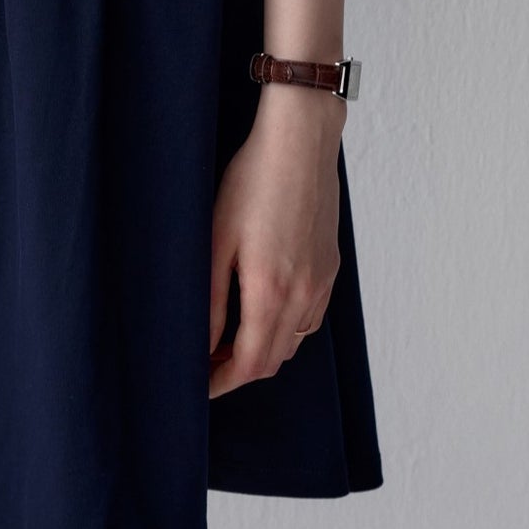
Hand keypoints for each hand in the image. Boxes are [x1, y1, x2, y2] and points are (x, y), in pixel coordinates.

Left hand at [207, 86, 344, 397]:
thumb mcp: (217, 238)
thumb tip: (202, 344)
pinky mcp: (330, 266)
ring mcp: (321, 282)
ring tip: (230, 341)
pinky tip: (266, 312)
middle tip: (206, 366)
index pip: (248, 365)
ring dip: (263, 351)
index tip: (198, 386)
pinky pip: (310, 318)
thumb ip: (211, 299)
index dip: (221, 383)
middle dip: (238, 372)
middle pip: (273, 360)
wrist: (300, 142)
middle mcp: (302, 296)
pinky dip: (286, 329)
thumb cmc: (252, 181)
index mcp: (270, 292)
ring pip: (293, 341)